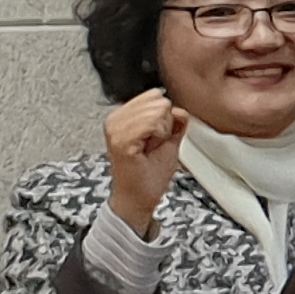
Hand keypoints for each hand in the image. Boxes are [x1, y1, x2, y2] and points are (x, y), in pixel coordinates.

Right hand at [102, 87, 191, 236]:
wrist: (139, 198)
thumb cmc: (149, 174)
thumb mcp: (168, 141)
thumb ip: (175, 122)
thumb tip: (179, 109)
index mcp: (123, 116)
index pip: (154, 95)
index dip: (165, 117)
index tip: (155, 137)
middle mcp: (115, 119)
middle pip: (159, 101)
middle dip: (165, 124)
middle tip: (152, 145)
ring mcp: (115, 129)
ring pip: (158, 111)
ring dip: (162, 132)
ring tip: (150, 148)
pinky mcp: (120, 140)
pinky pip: (153, 123)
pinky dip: (160, 136)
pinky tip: (148, 149)